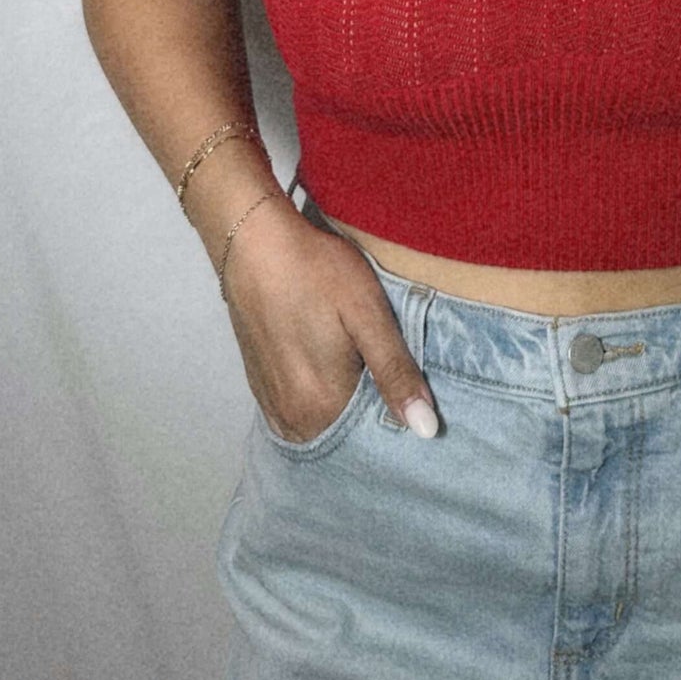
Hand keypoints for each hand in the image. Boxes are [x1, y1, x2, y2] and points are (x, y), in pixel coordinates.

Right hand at [221, 200, 439, 444]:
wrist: (254, 241)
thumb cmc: (316, 272)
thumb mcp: (368, 314)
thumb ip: (396, 373)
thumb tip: (426, 429)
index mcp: (323, 407)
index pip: (372, 438)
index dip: (396, 419)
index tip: (414, 396)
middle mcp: (293, 417)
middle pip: (346, 433)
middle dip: (371, 415)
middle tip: (391, 375)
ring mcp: (272, 402)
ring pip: (321, 424)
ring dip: (344, 408)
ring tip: (361, 368)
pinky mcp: (259, 384)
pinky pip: (297, 412)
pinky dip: (318, 402)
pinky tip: (331, 370)